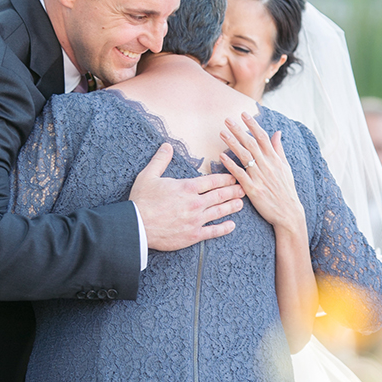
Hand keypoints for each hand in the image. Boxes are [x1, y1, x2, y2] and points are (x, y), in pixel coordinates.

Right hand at [129, 143, 243, 251]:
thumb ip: (160, 160)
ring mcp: (196, 220)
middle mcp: (195, 203)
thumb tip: (167, 145)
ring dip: (232, 207)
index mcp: (187, 187)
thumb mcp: (148, 176)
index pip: (212, 180)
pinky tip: (232, 226)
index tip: (234, 176)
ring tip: (241, 203)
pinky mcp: (193, 235)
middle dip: (234, 190)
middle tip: (244, 187)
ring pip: (220, 212)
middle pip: (220, 195)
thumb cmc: (141, 201)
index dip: (225, 178)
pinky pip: (213, 232)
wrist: (136, 227)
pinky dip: (224, 228)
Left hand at [219, 113, 304, 231]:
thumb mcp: (286, 167)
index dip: (253, 124)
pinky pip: (240, 175)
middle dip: (238, 130)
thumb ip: (279, 149)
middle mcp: (267, 165)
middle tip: (227, 119)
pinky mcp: (253, 190)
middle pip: (251, 143)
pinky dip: (231, 165)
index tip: (243, 114)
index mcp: (275, 159)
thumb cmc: (286, 190)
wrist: (289, 214)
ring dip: (232, 143)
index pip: (262, 137)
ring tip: (222, 133)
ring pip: (244, 156)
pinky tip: (221, 156)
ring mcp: (260, 177)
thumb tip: (277, 132)